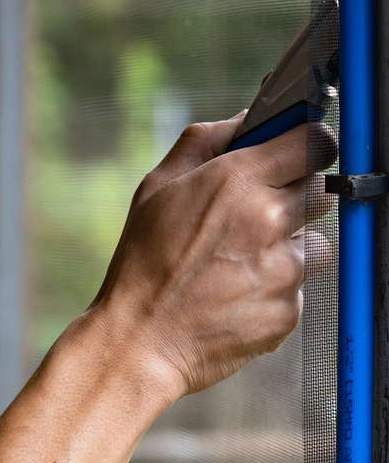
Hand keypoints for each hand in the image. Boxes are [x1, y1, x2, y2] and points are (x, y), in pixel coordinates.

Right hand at [92, 114, 335, 397]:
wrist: (140, 342)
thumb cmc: (143, 262)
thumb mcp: (157, 187)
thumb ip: (205, 141)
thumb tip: (246, 120)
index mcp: (236, 180)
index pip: (315, 143)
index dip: (309, 146)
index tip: (297, 153)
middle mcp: (268, 220)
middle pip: (322, 190)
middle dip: (296, 195)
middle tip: (257, 213)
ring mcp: (284, 270)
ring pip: (315, 244)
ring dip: (288, 247)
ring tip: (238, 263)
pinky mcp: (289, 311)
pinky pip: (298, 287)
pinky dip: (274, 289)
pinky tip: (235, 295)